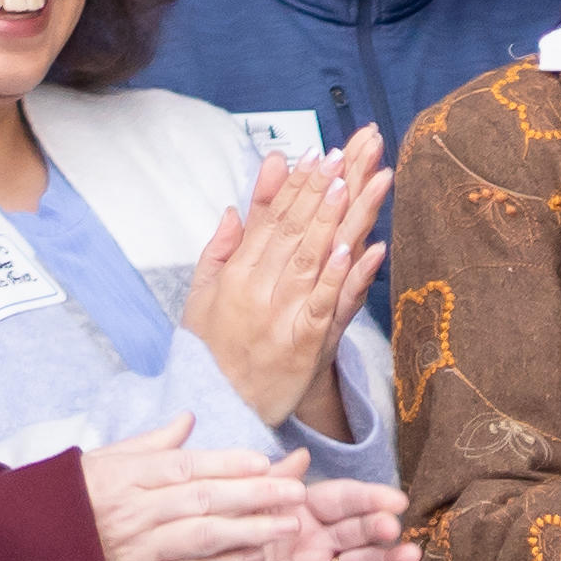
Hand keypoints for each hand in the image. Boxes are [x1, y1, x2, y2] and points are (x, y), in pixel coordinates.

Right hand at [76, 417, 313, 560]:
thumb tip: (189, 419)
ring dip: (250, 530)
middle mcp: (132, 512)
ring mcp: (136, 551)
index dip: (227, 464)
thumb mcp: (99, 463)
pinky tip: (255, 555)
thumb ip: (149, 445)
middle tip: (295, 491)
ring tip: (289, 523)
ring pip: (202, 538)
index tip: (264, 462)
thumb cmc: (66, 503)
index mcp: (122, 477)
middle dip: (254, 495)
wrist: (24, 557)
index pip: (184, 466)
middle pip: (202, 500)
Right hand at [177, 131, 390, 436]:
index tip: (317, 151)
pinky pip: (325, 306)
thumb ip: (220, 250)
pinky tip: (358, 248)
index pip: (269, 219)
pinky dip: (340, 277)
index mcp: (237, 274)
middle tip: (347, 151)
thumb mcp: (202, 296)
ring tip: (356, 182)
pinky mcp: (305, 345)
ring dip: (336, 218)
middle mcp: (258, 289)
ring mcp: (282, 316)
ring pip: (313, 258)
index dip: (295, 185)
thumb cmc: (214, 350)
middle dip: (322, 187)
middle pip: (296, 229)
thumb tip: (234, 207)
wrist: (221, 409)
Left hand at [218, 474, 417, 560]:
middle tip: (391, 526)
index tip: (395, 499)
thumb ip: (272, 483)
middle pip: (356, 532)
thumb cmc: (216, 542)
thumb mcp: (241, 505)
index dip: (368, 498)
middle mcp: (316, 544)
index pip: (342, 500)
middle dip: (377, 527)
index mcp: (302, 513)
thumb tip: (302, 454)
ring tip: (410, 555)